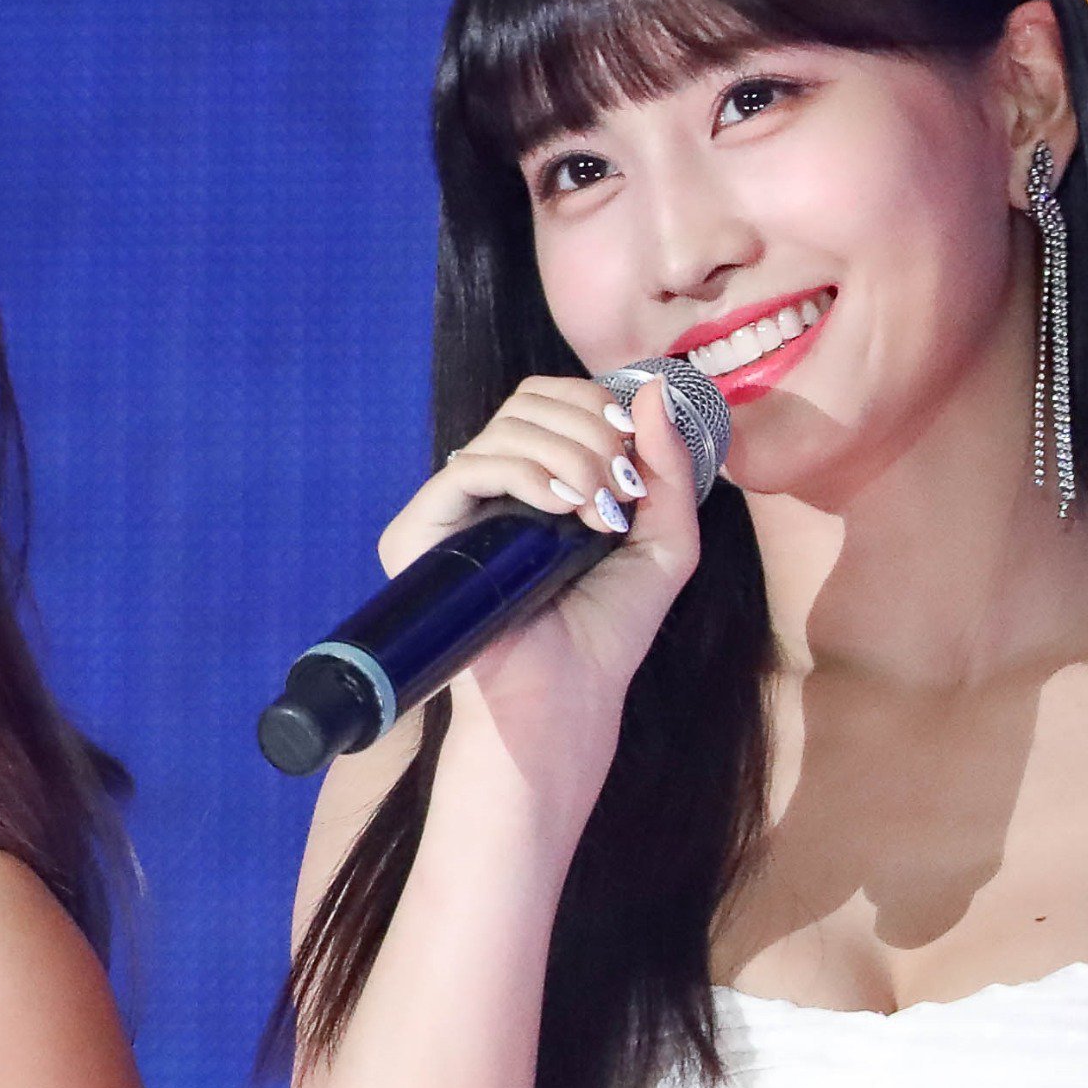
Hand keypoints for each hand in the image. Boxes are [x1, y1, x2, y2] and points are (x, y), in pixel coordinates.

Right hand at [376, 371, 706, 794]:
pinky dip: (526, 473)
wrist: (565, 699)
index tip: (633, 449)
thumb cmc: (608, 633)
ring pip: (505, 428)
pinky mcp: (420, 533)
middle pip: (528, 402)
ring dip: (569, 456)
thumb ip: (668, 468)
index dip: (593, 404)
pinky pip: (470, 466)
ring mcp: (451, 508)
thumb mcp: (664, 542)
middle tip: (620, 490)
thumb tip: (652, 388)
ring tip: (599, 513)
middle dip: (589, 431)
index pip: (548, 400)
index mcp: (534, 480)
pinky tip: (563, 508)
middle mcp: (487, 487)